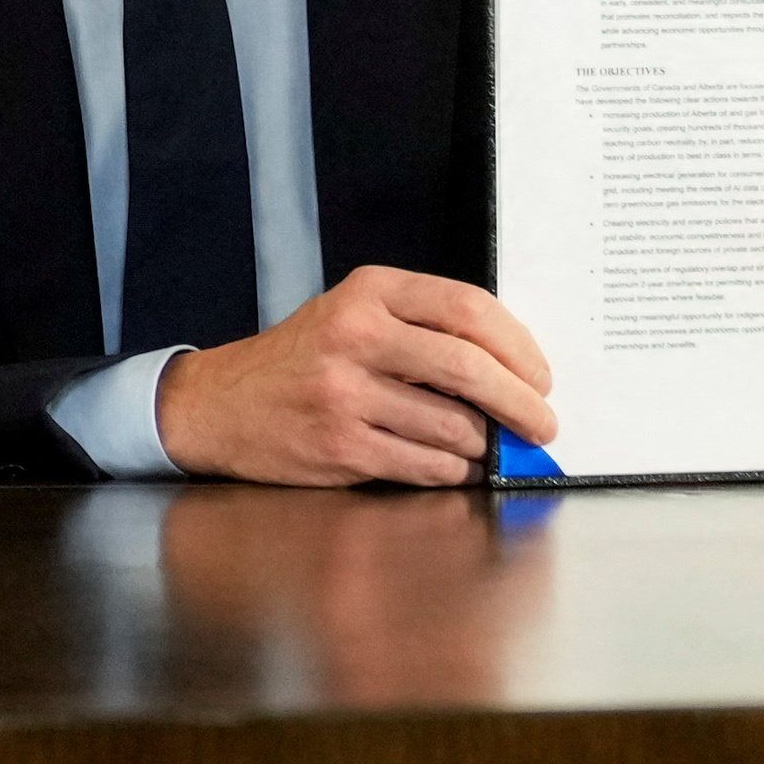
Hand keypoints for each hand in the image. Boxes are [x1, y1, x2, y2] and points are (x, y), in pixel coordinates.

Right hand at [154, 266, 558, 487]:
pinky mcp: (342, 445)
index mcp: (369, 292)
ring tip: (485, 447)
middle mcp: (356, 336)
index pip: (468, 309)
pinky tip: (452, 465)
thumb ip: (422, 328)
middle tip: (542, 425)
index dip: (519, 347)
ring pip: (454, 426)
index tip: (541, 376)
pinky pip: (427, 465)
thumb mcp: (353, 315)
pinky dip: (453, 471)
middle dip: (522, 404)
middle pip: (470, 368)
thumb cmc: (301, 360)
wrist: (221, 405)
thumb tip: (512, 371)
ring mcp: (346, 393)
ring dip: (484, 446)